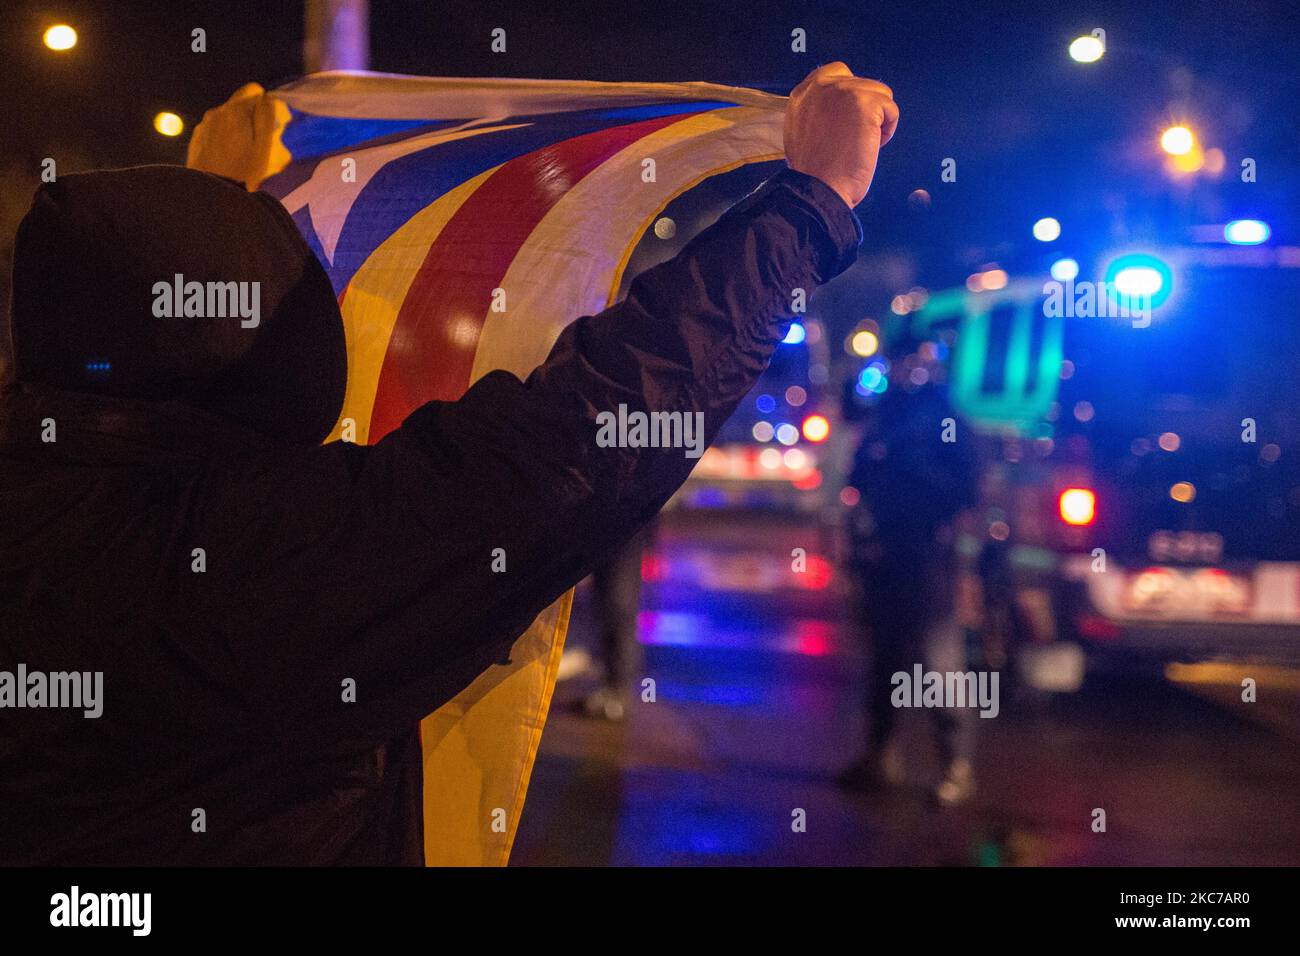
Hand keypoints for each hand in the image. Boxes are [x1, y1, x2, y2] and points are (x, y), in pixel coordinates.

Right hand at [784, 62, 899, 207]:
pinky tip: (869, 147)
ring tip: (859, 144)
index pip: (836, 73)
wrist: (818, 188)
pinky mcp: (864, 102)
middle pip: (862, 82)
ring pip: (880, 94)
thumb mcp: (802, 131)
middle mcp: (821, 85)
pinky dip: (887, 131)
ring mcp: (843, 91)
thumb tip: (840, 107)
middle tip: (854, 137)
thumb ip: (817, 110)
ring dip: (877, 119)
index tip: (849, 120)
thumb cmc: (814, 172)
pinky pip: (891, 109)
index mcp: (803, 93)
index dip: (850, 96)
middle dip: (866, 108)